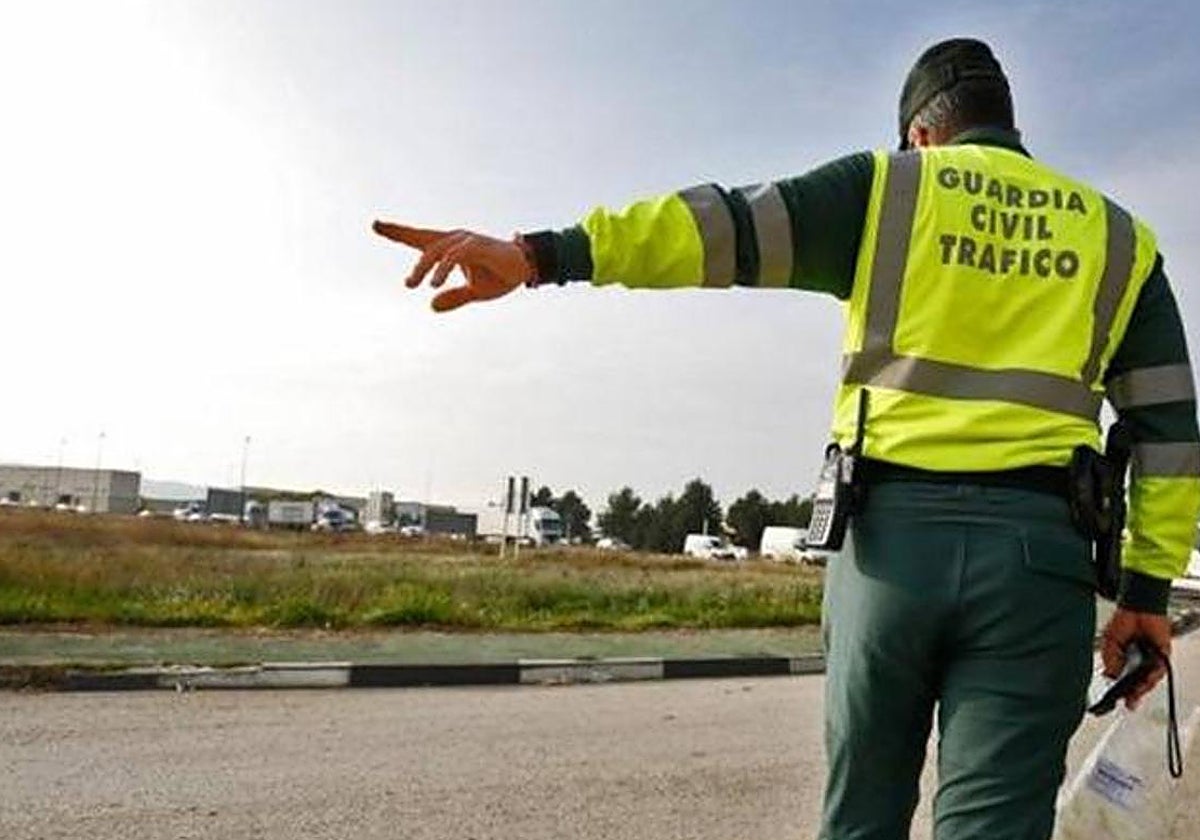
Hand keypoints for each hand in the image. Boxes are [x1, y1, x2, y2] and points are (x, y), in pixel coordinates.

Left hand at [372, 221, 532, 311]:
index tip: (376, 224)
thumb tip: (431, 306)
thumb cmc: (499, 276)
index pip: (420, 238)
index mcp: (451, 248)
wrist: (526, 269)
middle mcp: (456, 240)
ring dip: (422, 268)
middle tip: (384, 242)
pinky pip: (455, 256)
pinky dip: (443, 269)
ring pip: (436, 250)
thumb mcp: (474, 292)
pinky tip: (434, 283)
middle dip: (399, 233)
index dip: (398, 231)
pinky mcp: (478, 246)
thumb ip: (453, 297)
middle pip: (422, 238)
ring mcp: (466, 241)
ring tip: (411, 284)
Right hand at [1100, 607, 1171, 709]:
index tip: (1114, 701)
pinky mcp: (1162, 655)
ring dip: (1143, 688)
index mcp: (1125, 660)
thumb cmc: (1124, 621)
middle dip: (1133, 695)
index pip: (1124, 680)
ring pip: (1150, 679)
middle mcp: (1139, 662)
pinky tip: (1145, 680)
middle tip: (1128, 703)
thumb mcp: (1110, 643)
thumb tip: (1110, 676)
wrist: (1138, 607)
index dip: (1120, 691)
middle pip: (1139, 683)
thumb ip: (1110, 660)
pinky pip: (1159, 669)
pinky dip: (1152, 676)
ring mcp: (1151, 660)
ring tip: (1135, 694)